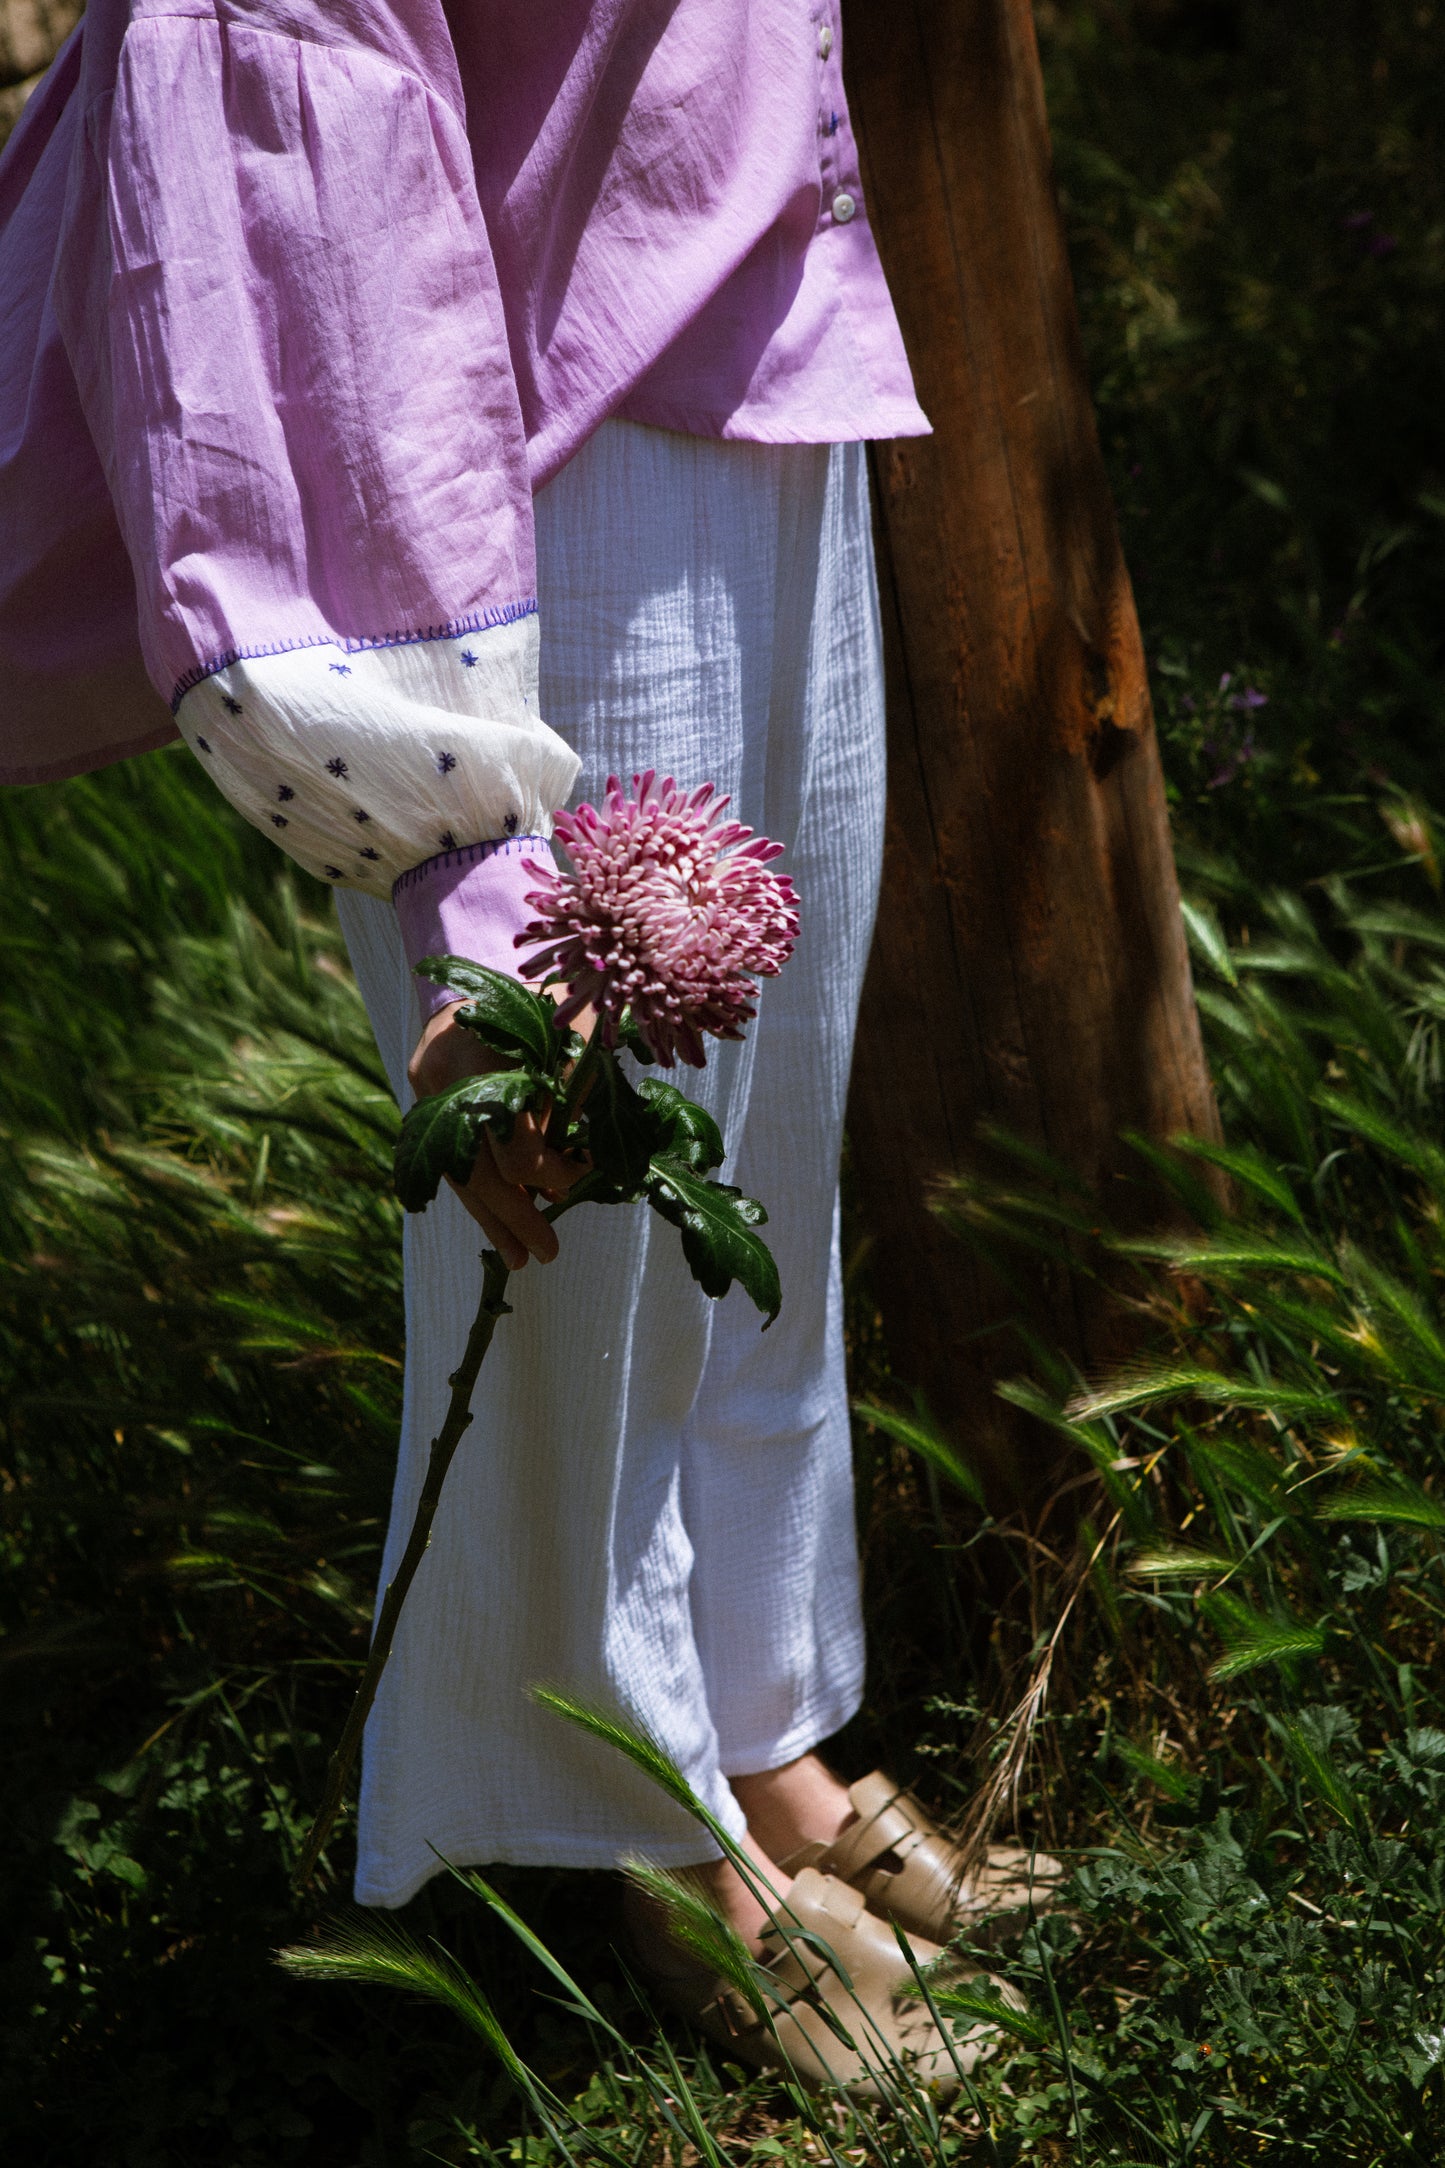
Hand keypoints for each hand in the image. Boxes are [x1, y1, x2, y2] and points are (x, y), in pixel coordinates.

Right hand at [406, 1000, 584, 1269]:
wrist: (499, 969)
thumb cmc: (554, 1003)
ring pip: (456, 1168)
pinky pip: (450, 1155)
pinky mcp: (421, 1095)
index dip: (554, 1171)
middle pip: (477, 1167)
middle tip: (544, 1254)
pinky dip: (478, 1191)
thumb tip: (572, 1171)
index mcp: (492, 1053)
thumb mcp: (581, 1040)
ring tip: (518, 1257)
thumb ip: (576, 1102)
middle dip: (515, 1215)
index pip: (516, 1145)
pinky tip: (498, 1225)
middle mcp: (447, 1072)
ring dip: (492, 1217)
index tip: (582, 1174)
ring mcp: (426, 1085)